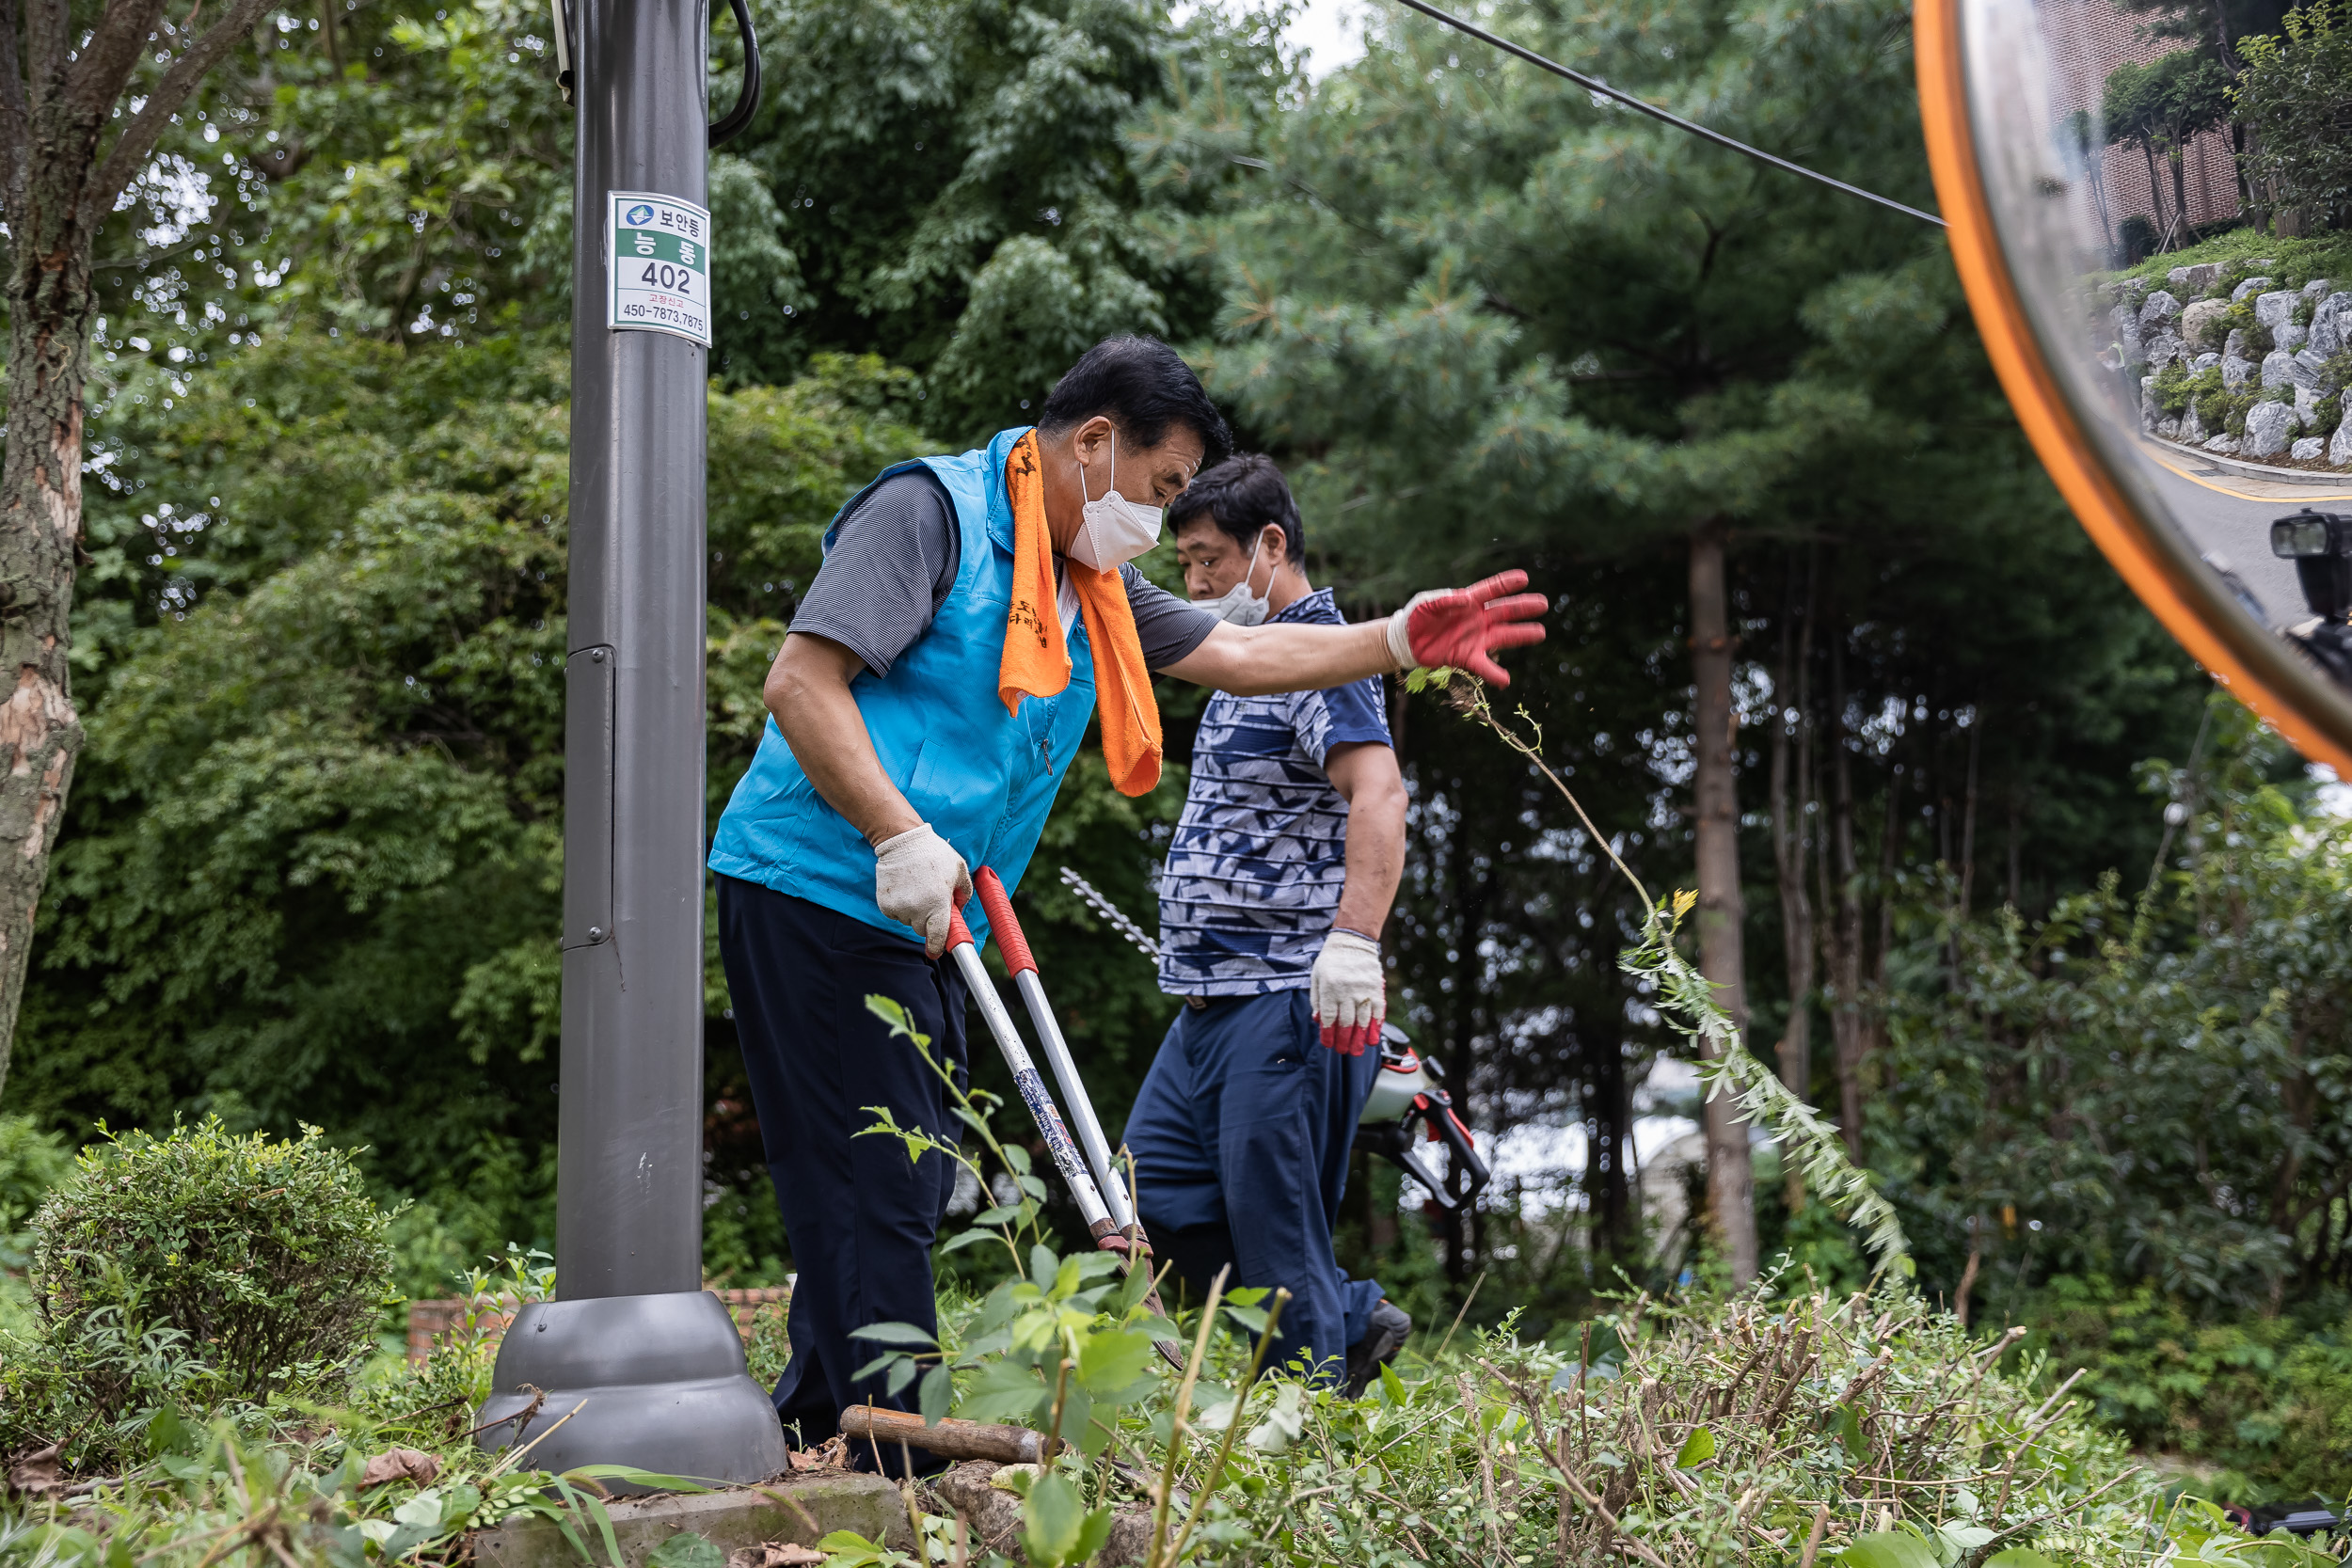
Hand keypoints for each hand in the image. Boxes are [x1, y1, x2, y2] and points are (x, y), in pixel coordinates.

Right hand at [873, 824, 972, 957]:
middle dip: (928, 920)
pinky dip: (900, 906)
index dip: (938, 947)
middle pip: (923, 930)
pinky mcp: (885, 904)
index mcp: (938, 903)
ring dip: (913, 912)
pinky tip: (904, 888)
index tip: (936, 953)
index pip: (938, 937)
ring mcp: (899, 908)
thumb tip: (960, 909)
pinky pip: (895, 914)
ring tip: (916, 888)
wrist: (901, 841)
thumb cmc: (933, 853)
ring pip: (909, 921)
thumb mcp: (959, 869)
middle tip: (930, 899)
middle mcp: (917, 909)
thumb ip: (965, 892)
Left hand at [1311, 928, 1385, 1054]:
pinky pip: (1378, 1011)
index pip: (1329, 1017)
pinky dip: (1376, 1026)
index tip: (1329, 1045)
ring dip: (1361, 1038)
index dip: (1328, 1034)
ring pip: (1363, 1020)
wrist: (1352, 940)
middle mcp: (1347, 991)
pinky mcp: (1376, 988)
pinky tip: (1373, 1037)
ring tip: (1358, 1050)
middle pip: (1346, 1022)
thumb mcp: (1316, 977)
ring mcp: (1363, 990)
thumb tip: (1318, 1021)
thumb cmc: (1331, 960)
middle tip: (1344, 1051)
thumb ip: (1316, 999)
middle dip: (1344, 1040)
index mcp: (1329, 988)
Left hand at [1385, 570, 1548, 685]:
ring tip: (1540, 633)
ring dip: (1521, 635)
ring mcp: (1475, 637)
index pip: (1491, 590)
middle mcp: (1477, 618)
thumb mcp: (1427, 602)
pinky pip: (1484, 666)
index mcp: (1468, 600)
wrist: (1407, 639)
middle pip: (1504, 611)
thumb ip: (1444, 600)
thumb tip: (1464, 600)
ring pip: (1503, 636)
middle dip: (1523, 607)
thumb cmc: (1418, 615)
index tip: (1524, 578)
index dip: (1506, 584)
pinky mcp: (1467, 656)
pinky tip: (1506, 681)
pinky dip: (1495, 674)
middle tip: (1543, 604)